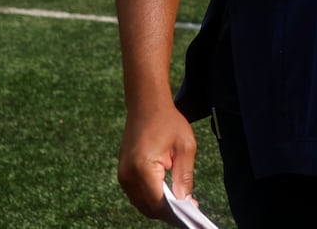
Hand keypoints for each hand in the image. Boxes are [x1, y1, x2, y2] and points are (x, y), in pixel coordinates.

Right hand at [116, 103, 198, 223]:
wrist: (146, 105)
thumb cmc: (167, 121)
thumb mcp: (185, 146)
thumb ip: (184, 176)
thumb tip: (186, 201)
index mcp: (142, 167)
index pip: (158, 202)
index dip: (176, 210)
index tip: (194, 209)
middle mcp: (127, 175)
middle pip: (148, 207)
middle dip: (169, 211)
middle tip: (190, 207)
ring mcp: (123, 176)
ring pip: (142, 204)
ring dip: (160, 206)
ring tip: (181, 201)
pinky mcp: (123, 174)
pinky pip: (138, 195)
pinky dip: (152, 198)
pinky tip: (168, 193)